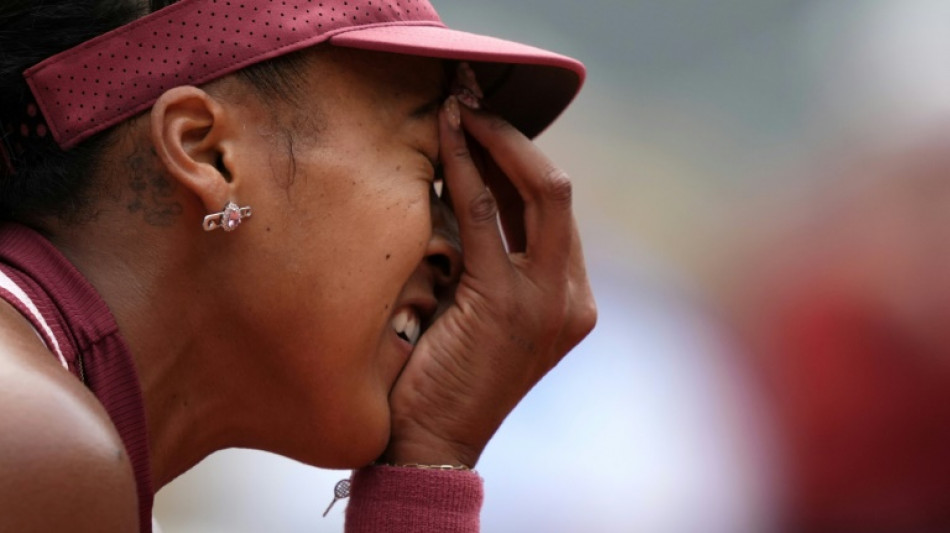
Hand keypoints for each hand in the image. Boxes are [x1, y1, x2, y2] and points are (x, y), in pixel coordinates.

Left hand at [381, 97, 596, 467]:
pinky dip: (466, 168)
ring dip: (494, 141)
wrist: (434, 446)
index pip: (552, 209)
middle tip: (469, 101)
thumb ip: (493, 259)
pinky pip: (488, 214)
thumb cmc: (447, 379)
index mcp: (572, 297)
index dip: (518, 159)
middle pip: (557, 189)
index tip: (482, 124)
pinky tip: (446, 138)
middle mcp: (573, 295)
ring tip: (457, 108)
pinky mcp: (509, 302)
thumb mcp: (484, 311)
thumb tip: (469, 187)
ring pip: (538, 190)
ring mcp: (550, 300)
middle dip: (513, 137)